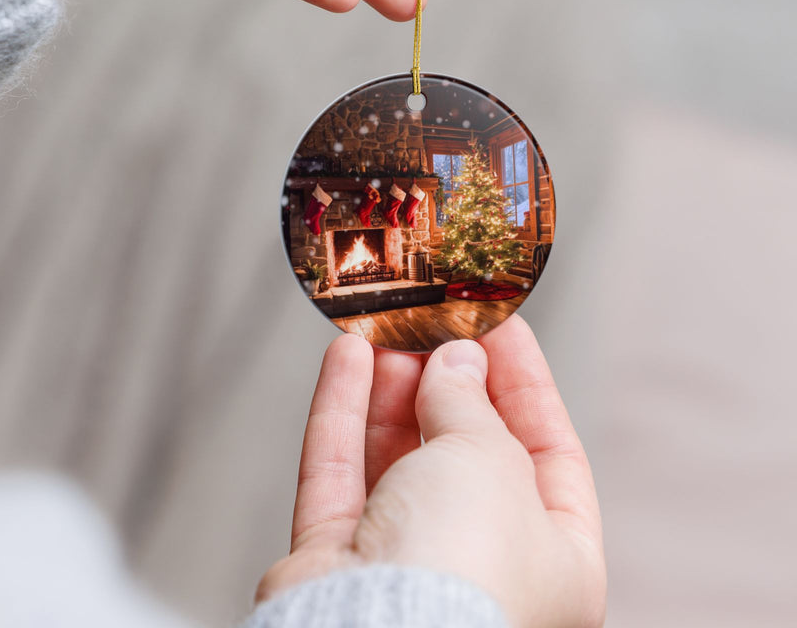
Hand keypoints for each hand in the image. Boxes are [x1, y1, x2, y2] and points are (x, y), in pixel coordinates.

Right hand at [258, 316, 605, 627]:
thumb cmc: (463, 573)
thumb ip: (470, 402)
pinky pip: (341, 471)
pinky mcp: (338, 560)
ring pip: (397, 458)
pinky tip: (346, 356)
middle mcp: (483, 566)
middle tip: (431, 321)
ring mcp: (405, 565)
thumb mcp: (490, 459)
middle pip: (465, 451)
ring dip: (391, 389)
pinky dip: (343, 411)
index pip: (550, 450)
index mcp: (557, 561)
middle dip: (446, 381)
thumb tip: (456, 363)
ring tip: (386, 330)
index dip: (523, 381)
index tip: (498, 324)